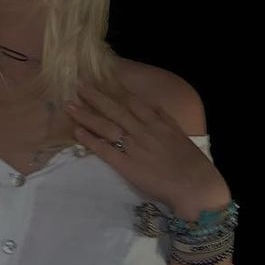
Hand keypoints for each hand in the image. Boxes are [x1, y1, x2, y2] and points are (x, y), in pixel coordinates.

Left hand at [64, 81, 228, 211]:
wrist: (194, 184)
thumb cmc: (190, 162)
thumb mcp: (179, 132)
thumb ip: (164, 118)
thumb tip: (152, 105)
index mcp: (157, 122)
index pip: (132, 101)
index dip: (115, 90)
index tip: (101, 80)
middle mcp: (142, 130)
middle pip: (115, 109)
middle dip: (96, 97)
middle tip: (79, 85)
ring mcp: (133, 147)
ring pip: (106, 126)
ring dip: (87, 115)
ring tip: (70, 106)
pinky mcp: (126, 165)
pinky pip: (105, 150)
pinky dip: (91, 140)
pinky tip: (78, 132)